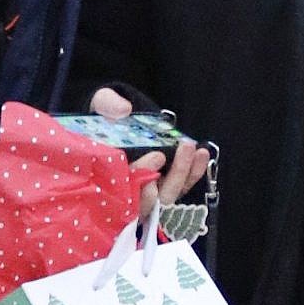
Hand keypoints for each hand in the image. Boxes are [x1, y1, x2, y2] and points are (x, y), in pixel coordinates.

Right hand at [90, 86, 210, 211]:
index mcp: (105, 175)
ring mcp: (146, 190)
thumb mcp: (102, 103)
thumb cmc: (105, 116)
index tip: (158, 156)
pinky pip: (181, 187)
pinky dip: (193, 173)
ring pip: (167, 196)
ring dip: (184, 173)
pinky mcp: (164, 185)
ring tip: (193, 148)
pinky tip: (201, 154)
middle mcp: (125, 189)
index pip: (123, 188)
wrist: (114, 119)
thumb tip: (123, 109)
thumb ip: (107, 104)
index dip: (141, 175)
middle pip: (149, 201)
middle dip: (171, 177)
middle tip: (182, 148)